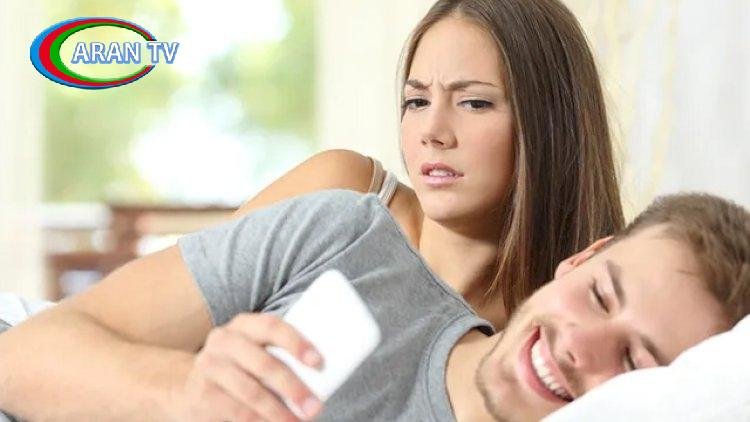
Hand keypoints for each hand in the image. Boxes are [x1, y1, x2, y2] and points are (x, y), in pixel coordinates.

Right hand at [182, 313, 323, 421]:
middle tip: (315, 408)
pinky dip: (259, 421)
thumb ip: (280, 356)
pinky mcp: (202, 394)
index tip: (319, 363)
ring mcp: (210, 367)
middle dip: (293, 387)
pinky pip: (236, 411)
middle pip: (264, 363)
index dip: (296, 342)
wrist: (192, 385)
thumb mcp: (255, 352)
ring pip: (251, 391)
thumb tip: (326, 375)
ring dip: (278, 412)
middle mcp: (224, 340)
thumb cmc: (241, 367)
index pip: (272, 326)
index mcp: (244, 325)